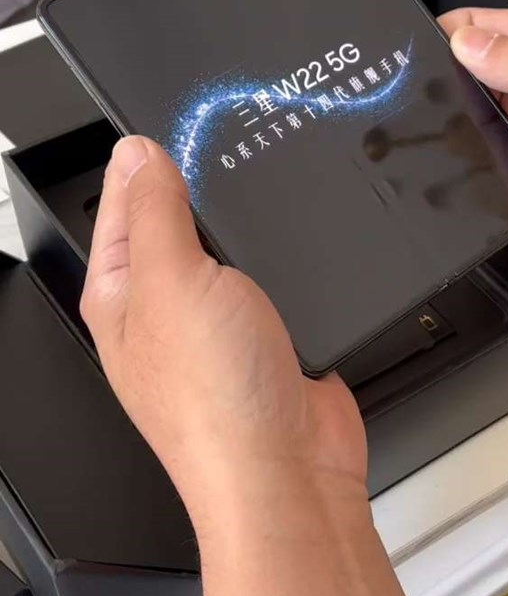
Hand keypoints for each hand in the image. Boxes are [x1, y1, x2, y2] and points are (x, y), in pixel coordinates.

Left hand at [81, 136, 366, 523]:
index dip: (146, 158)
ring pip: (234, 252)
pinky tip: (300, 249)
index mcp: (122, 294)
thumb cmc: (216, 406)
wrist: (288, 475)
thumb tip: (139, 154)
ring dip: (251, 229)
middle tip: (233, 150)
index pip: (120, 203)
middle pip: (179, 222)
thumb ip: (154, 213)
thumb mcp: (172, 282)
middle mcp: (165, 312)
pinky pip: (278, 282)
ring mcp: (219, 328)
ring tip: (266, 195)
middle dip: (205, 189)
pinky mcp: (271, 340)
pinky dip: (291, 263)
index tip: (181, 121)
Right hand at [439, 9, 507, 304]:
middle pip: (479, 79)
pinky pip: (480, 183)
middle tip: (409, 93)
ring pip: (473, 131)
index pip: (502, 28)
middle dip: (446, 85)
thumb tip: (470, 42)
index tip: (415, 40)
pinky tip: (446, 180)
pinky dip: (462, 182)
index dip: (459, 31)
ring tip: (422, 136)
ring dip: (451, 136)